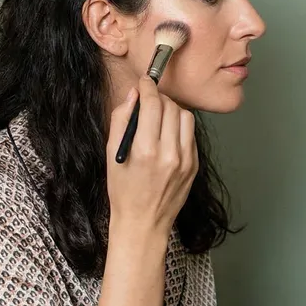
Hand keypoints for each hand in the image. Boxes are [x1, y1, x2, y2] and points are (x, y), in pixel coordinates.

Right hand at [106, 76, 197, 233]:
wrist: (143, 223)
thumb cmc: (123, 191)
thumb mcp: (111, 155)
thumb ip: (121, 120)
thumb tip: (133, 94)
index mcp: (145, 151)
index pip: (153, 104)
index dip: (148, 87)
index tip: (144, 82)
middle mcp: (169, 154)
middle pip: (170, 107)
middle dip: (159, 98)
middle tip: (148, 100)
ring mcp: (185, 161)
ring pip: (185, 117)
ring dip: (171, 110)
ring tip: (158, 116)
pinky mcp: (194, 165)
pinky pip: (191, 134)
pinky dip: (179, 127)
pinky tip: (167, 134)